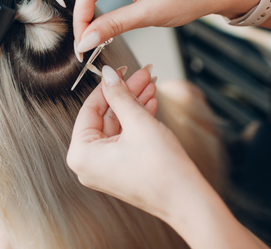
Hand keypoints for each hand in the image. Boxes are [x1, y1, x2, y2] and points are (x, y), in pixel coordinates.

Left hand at [68, 66, 269, 248]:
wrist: (188, 200)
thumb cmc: (161, 169)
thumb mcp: (137, 122)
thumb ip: (119, 95)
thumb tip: (109, 75)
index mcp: (82, 155)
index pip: (90, 109)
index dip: (107, 86)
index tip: (119, 70)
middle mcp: (90, 163)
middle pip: (106, 116)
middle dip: (126, 93)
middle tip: (141, 75)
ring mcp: (106, 166)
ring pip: (118, 125)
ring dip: (134, 104)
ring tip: (149, 85)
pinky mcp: (121, 166)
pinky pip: (125, 137)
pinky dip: (137, 120)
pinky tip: (150, 103)